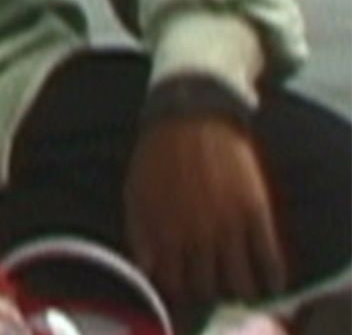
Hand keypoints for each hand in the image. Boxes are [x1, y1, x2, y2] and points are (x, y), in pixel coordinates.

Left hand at [124, 115, 286, 308]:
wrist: (191, 116)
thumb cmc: (157, 155)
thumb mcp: (136, 193)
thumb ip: (140, 235)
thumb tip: (146, 271)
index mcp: (162, 231)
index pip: (173, 283)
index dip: (180, 291)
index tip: (187, 286)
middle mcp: (194, 235)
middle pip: (206, 288)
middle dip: (209, 292)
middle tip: (213, 285)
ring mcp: (227, 226)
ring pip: (238, 282)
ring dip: (241, 291)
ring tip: (242, 288)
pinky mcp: (255, 213)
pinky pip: (268, 260)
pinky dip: (272, 279)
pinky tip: (270, 281)